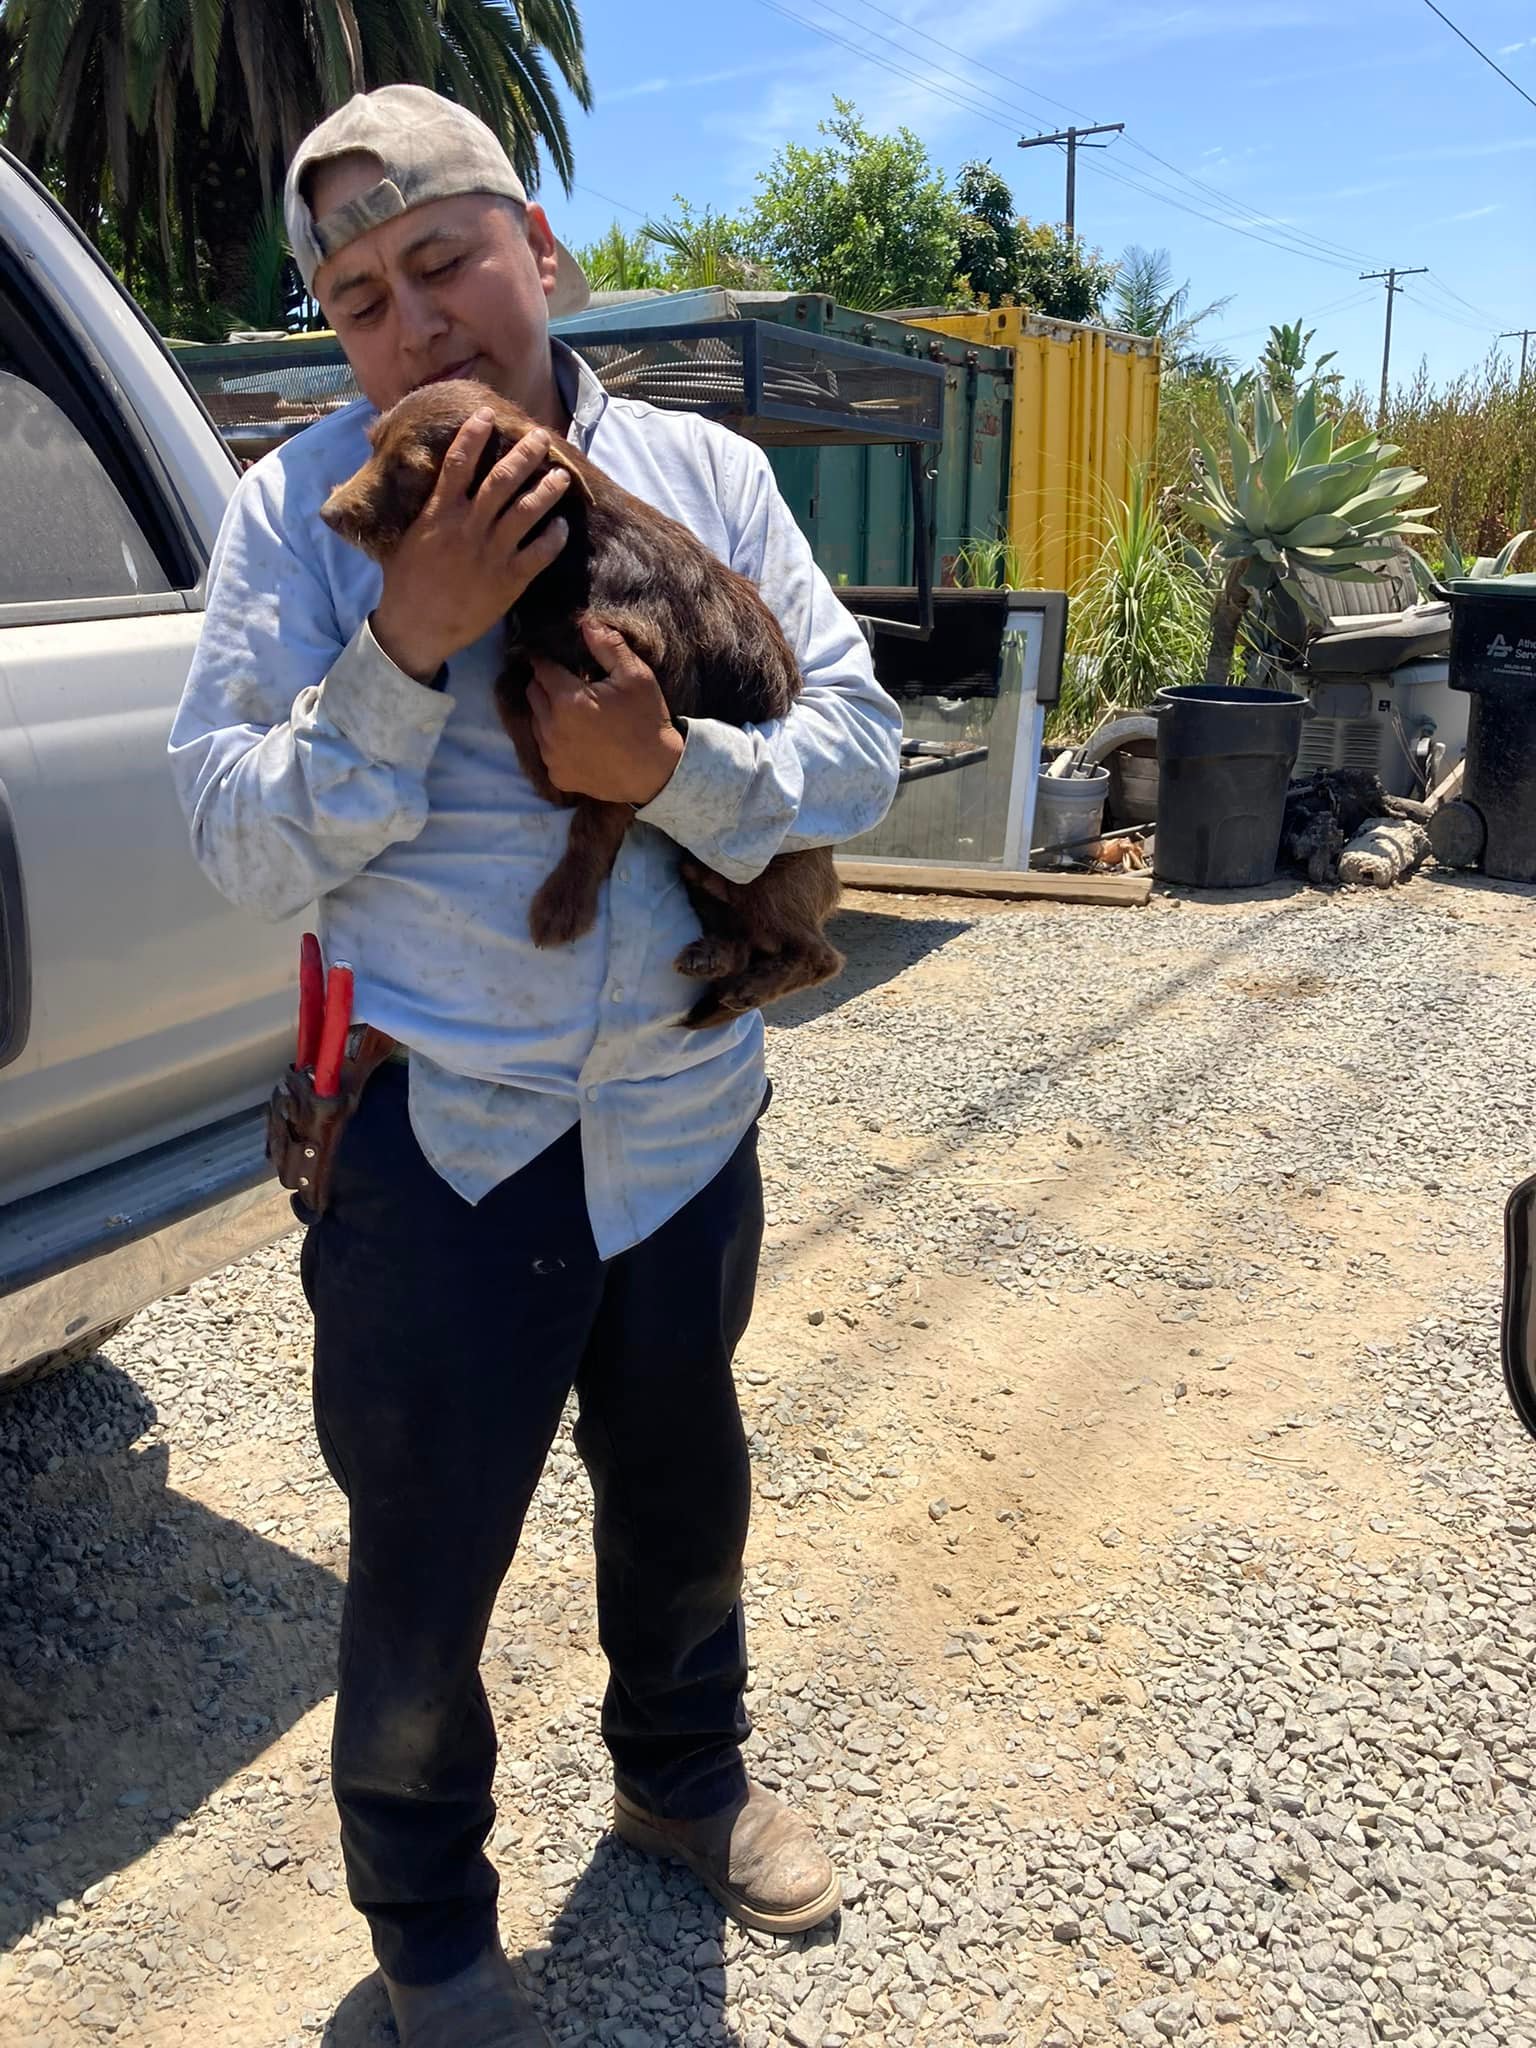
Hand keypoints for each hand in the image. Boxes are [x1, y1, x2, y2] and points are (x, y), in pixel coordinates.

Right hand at [370, 409, 570, 680]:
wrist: (416, 628)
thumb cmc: (406, 583)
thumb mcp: (408, 537)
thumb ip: (423, 508)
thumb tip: (421, 483)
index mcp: (439, 513)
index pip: (458, 462)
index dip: (474, 435)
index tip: (488, 414)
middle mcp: (468, 527)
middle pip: (502, 479)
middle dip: (525, 454)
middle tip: (541, 437)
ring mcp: (491, 553)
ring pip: (527, 511)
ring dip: (547, 489)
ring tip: (562, 474)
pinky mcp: (509, 580)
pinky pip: (539, 553)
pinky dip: (553, 537)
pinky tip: (562, 526)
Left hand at [528, 621, 684, 805]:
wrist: (657, 774)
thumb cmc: (647, 721)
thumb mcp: (636, 676)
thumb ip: (608, 646)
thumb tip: (586, 622)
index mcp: (567, 699)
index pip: (541, 668)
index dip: (547, 659)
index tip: (554, 657)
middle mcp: (551, 728)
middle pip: (533, 693)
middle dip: (545, 684)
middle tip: (567, 682)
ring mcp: (552, 755)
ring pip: (535, 721)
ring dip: (547, 712)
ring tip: (572, 710)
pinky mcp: (557, 775)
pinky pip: (545, 749)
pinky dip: (554, 741)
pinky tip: (576, 738)